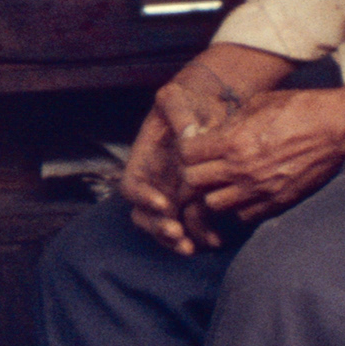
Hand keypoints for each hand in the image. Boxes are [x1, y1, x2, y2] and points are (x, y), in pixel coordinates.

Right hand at [124, 49, 269, 253]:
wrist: (211, 107)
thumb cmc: (189, 101)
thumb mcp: (178, 99)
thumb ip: (180, 114)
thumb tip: (189, 137)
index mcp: (142, 163)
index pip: (131, 188)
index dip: (143, 198)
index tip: (162, 203)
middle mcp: (154, 184)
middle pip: (144, 217)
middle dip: (158, 228)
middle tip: (177, 233)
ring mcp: (172, 196)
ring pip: (164, 228)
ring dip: (174, 241)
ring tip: (191, 246)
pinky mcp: (194, 203)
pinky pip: (190, 227)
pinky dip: (198, 237)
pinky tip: (213, 240)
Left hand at [175, 83, 344, 223]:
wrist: (337, 128)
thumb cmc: (299, 108)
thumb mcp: (257, 104)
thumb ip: (229, 123)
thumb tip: (209, 133)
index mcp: (234, 141)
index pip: (186, 154)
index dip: (187, 149)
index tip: (195, 145)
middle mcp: (242, 169)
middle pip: (194, 182)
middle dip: (194, 172)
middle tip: (205, 164)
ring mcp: (259, 190)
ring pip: (214, 205)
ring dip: (214, 193)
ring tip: (223, 181)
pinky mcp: (277, 203)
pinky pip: (242, 216)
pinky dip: (238, 207)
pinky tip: (244, 193)